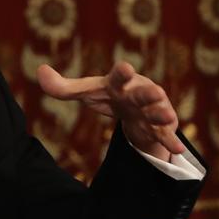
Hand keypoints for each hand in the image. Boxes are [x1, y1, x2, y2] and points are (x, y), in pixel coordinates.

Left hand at [36, 61, 185, 160]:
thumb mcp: (87, 91)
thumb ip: (63, 87)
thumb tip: (39, 71)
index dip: (121, 73)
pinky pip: (165, 135)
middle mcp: (139, 93)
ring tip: (168, 117)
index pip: (118, 76)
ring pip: (158, 112)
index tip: (125, 67)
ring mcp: (151, 110)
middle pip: (144, 93)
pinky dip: (170, 141)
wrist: (135, 108)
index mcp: (121, 83)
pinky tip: (178, 150)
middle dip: (149, 93)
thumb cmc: (109, 95)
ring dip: (162, 115)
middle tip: (156, 91)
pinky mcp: (159, 127)